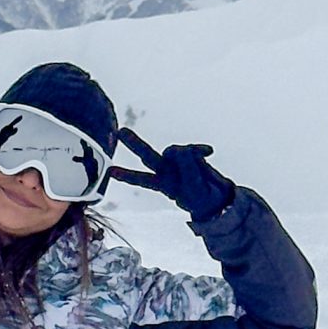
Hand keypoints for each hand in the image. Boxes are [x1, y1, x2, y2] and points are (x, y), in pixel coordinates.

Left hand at [109, 128, 235, 222]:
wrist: (216, 196)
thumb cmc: (200, 196)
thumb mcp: (194, 188)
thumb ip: (187, 168)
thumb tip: (179, 149)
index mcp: (162, 184)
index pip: (142, 179)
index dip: (126, 175)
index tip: (110, 171)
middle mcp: (166, 170)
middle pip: (148, 155)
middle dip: (134, 143)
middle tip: (121, 132)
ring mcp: (176, 161)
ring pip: (174, 151)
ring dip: (189, 155)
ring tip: (201, 163)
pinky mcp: (189, 154)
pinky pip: (192, 148)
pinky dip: (200, 150)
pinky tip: (209, 152)